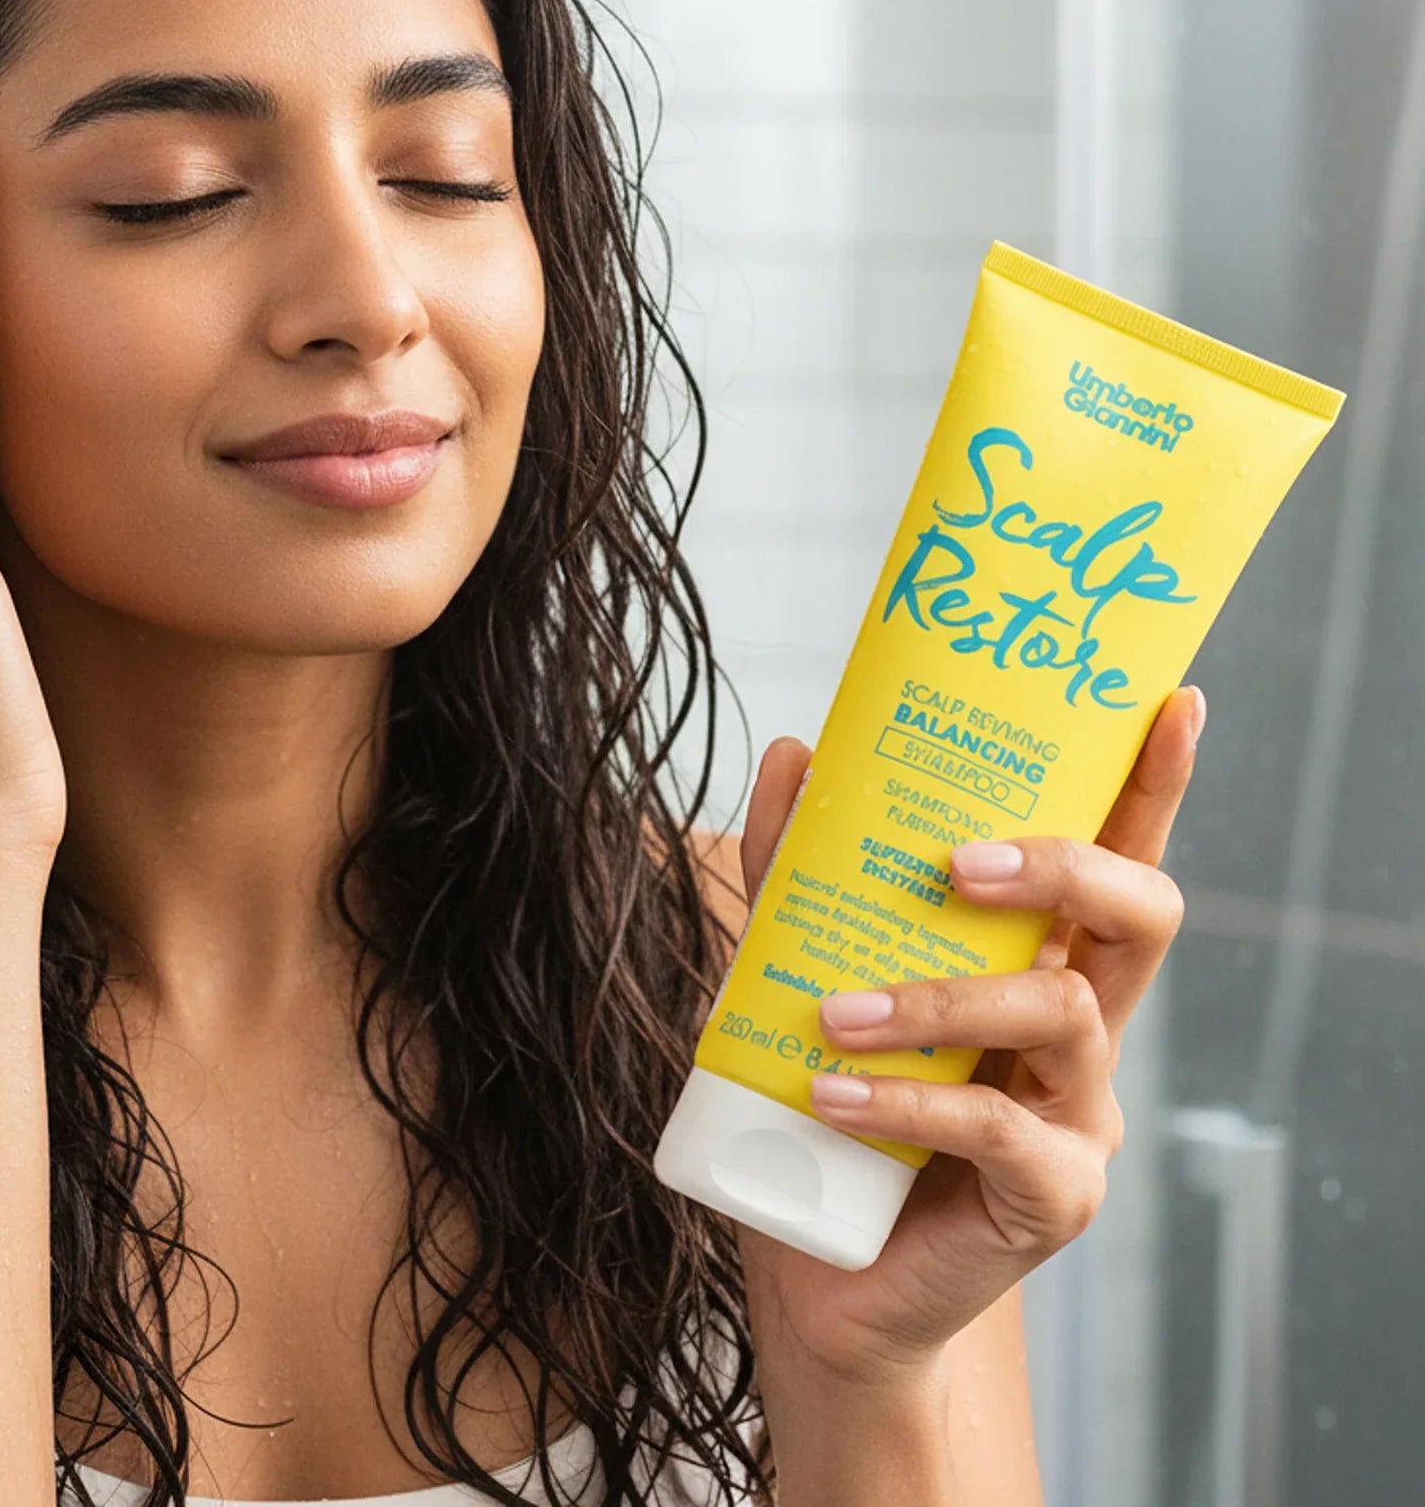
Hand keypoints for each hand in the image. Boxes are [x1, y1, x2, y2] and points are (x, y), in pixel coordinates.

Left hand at [730, 685, 1200, 1385]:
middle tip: (962, 862)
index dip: (1152, 785)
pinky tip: (829, 1092)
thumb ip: (802, 872)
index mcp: (1037, 962)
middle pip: (1141, 918)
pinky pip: (1000, 1126)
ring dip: (939, 997)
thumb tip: (796, 752)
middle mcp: (1079, 1028)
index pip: (1115, 858)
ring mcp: (1080, 1113)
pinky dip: (908, 1099)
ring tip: (833, 1010)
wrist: (818, 1269)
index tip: (1171, 699)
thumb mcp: (799, 975)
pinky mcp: (1054, 1195)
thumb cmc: (828, 1110)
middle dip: (1067, 867)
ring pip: (1060, 1015)